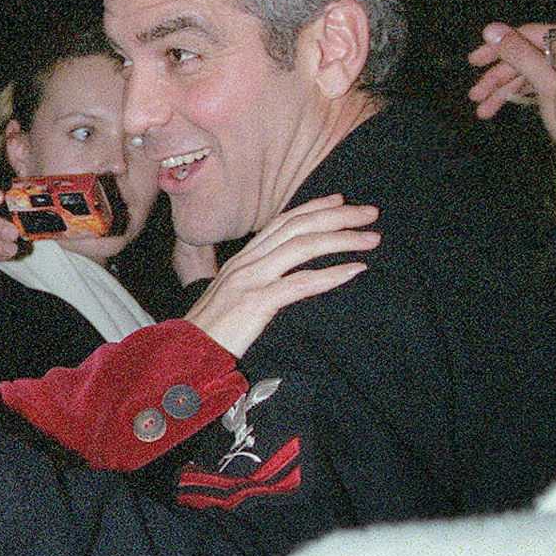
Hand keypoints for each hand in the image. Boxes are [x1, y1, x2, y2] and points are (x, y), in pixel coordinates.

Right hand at [184, 194, 378, 357]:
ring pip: (302, 247)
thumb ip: (255, 283)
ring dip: (342, 240)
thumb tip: (283, 281)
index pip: (281, 223)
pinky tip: (354, 270)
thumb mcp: (231, 298)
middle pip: (297, 227)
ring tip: (371, 239)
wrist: (184, 354)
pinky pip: (300, 283)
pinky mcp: (255, 303)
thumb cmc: (208, 334)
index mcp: (241, 260)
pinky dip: (331, 274)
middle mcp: (246, 262)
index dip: (313, 208)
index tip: (340, 201)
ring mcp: (250, 280)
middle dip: (338, 216)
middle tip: (369, 213)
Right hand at [467, 21, 555, 141]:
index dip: (499, 46)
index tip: (474, 61)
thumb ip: (519, 54)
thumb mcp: (547, 81)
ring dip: (501, 91)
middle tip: (474, 94)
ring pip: (525, 74)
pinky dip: (514, 97)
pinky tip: (496, 108)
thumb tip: (491, 30)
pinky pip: (533, 86)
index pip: (529, 34)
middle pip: (524, 56)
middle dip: (498, 76)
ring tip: (481, 110)